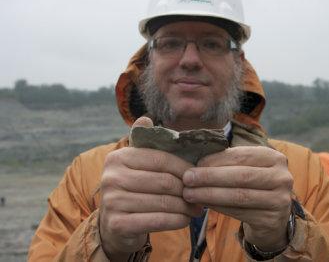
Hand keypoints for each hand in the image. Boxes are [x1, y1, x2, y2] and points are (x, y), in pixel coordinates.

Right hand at [99, 117, 202, 260]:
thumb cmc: (133, 190)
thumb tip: (146, 119)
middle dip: (188, 189)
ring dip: (186, 207)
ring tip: (197, 209)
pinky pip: (158, 221)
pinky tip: (185, 220)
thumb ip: (143, 144)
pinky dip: (177, 220)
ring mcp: (112, 201)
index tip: (199, 175)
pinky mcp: (117, 224)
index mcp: (118, 157)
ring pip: (164, 202)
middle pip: (164, 181)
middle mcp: (111, 177)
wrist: (113, 225)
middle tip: (201, 196)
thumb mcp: (135, 165)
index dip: (184, 168)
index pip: (161, 159)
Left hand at [182, 146, 292, 250]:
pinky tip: (203, 204)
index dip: (216, 159)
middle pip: (240, 175)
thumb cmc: (254, 187)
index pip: (241, 155)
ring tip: (189, 193)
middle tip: (187, 178)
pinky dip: (217, 207)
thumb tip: (196, 160)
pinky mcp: (272, 220)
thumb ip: (228, 162)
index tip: (195, 163)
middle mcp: (282, 177)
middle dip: (210, 177)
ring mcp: (280, 200)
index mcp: (274, 158)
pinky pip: (239, 212)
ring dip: (209, 194)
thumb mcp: (247, 169)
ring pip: (238, 195)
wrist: (273, 219)